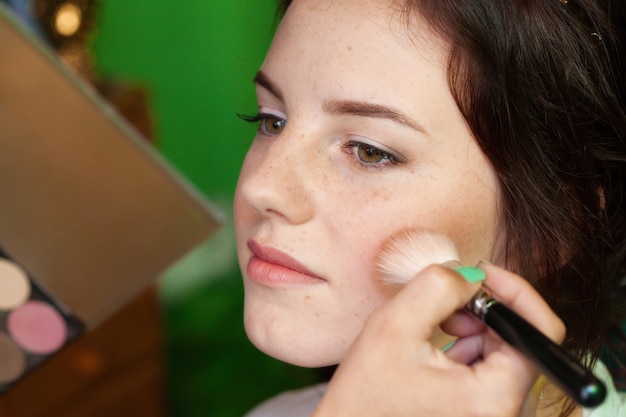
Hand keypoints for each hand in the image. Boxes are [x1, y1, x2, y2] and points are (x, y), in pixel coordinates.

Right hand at [312, 263, 565, 416]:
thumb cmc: (364, 398)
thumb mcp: (392, 327)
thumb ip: (437, 287)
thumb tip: (472, 274)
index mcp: (493, 401)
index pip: (539, 332)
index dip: (514, 291)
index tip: (481, 274)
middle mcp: (506, 416)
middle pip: (524, 342)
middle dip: (488, 311)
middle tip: (447, 306)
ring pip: (508, 354)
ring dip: (478, 329)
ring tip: (438, 329)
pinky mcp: (484, 416)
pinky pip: (495, 372)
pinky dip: (472, 351)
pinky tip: (440, 351)